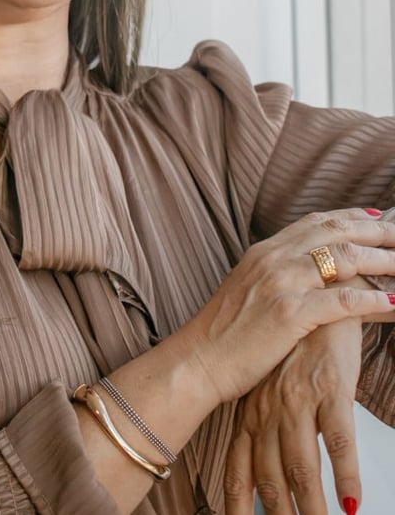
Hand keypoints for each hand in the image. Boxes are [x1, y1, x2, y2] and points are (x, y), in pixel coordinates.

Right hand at [179, 208, 394, 407]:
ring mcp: (282, 283)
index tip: (373, 216)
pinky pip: (344, 301)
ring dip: (382, 261)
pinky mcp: (291, 313)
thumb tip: (303, 272)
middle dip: (374, 231)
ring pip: (345, 260)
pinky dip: (374, 300)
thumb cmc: (223, 332)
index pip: (315, 221)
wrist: (200, 358)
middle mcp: (274, 259)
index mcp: (263, 251)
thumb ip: (274, 273)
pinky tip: (393, 302)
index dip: (349, 217)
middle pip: (336, 232)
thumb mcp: (246, 288)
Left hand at [223, 318, 362, 514]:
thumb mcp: (266, 384)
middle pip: (271, 475)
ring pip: (303, 465)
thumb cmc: (292, 347)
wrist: (314, 297)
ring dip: (312, 506)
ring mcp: (299, 400)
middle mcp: (270, 409)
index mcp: (252, 410)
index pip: (238, 465)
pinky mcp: (331, 390)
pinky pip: (339, 442)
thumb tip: (260, 471)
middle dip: (277, 512)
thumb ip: (260, 425)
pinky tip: (352, 502)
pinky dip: (346, 477)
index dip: (236, 500)